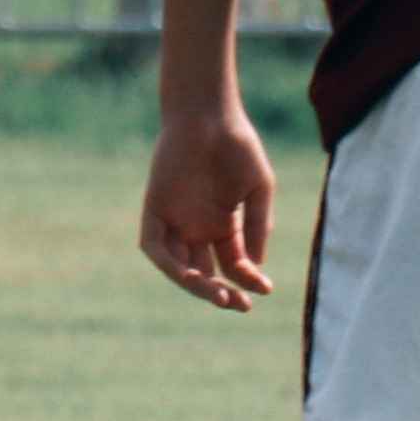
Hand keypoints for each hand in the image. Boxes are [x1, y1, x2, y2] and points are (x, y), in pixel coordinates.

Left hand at [140, 103, 278, 311]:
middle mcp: (197, 227)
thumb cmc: (237, 147)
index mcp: (224, 225)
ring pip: (179, 266)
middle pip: (205, 273)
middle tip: (238, 305)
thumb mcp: (257, 189)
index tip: (265, 289)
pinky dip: (167, 262)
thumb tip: (256, 266)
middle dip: (220, 292)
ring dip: (195, 284)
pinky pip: (154, 246)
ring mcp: (175, 220)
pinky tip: (187, 274)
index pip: (234, 264)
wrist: (209, 115)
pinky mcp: (155, 210)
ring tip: (216, 293)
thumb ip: (256, 226)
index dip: (248, 280)